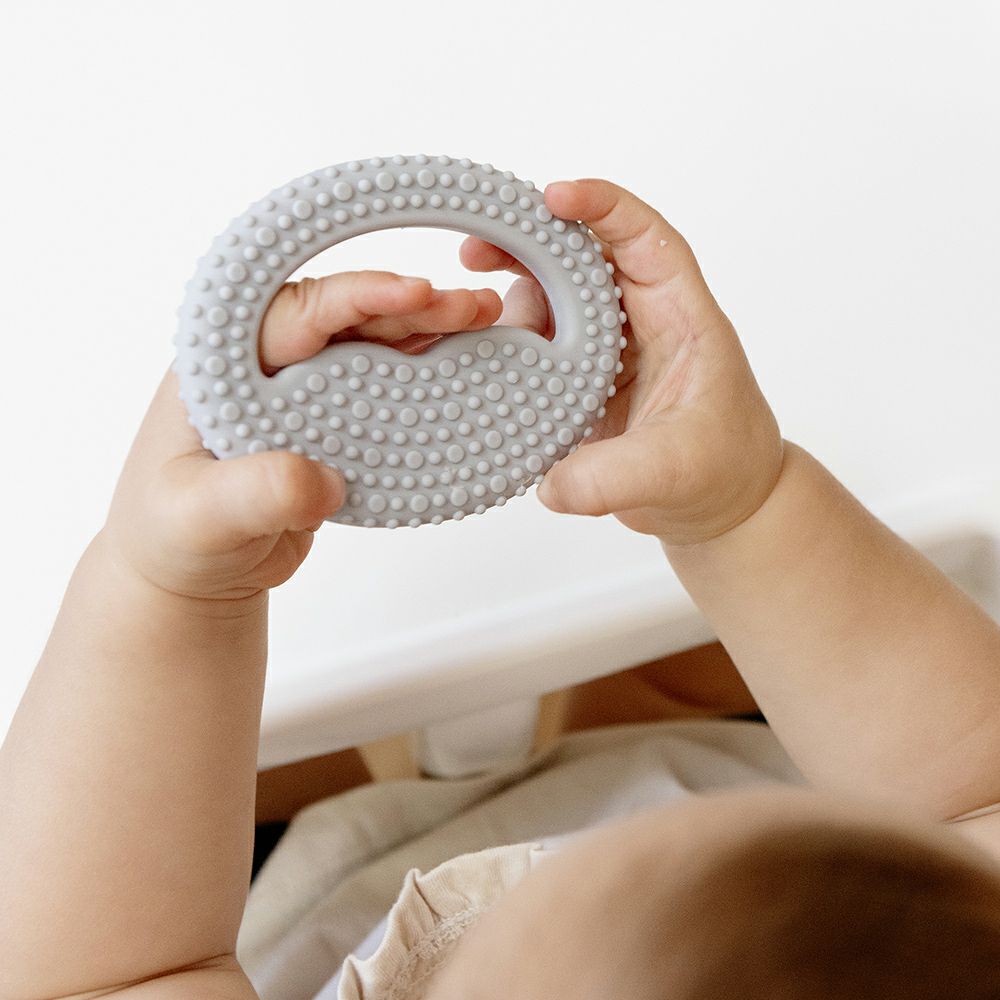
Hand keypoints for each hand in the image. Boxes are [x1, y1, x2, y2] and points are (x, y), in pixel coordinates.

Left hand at [102, 272, 501, 601]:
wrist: (193, 568)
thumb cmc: (173, 534)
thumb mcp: (197, 516)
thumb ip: (251, 494)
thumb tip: (320, 480)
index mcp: (223, 364)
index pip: (294, 313)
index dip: (357, 297)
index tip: (415, 295)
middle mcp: (267, 366)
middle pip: (346, 317)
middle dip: (411, 305)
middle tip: (472, 309)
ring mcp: (303, 393)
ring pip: (372, 346)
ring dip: (427, 332)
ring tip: (483, 322)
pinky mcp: (332, 424)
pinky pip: (384, 389)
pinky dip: (425, 376)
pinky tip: (464, 367)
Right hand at [459, 178, 783, 543]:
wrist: (719, 507)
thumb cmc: (721, 471)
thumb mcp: (674, 471)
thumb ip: (616, 477)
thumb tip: (552, 484)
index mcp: (680, 318)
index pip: (646, 241)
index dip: (603, 208)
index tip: (554, 198)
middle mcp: (640, 323)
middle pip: (584, 259)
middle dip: (531, 244)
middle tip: (476, 251)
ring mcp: (606, 352)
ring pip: (554, 299)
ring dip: (514, 299)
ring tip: (478, 322)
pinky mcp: (579, 382)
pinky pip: (539, 346)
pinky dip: (508, 343)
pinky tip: (481, 353)